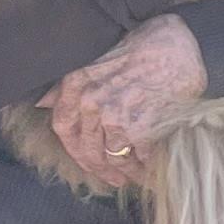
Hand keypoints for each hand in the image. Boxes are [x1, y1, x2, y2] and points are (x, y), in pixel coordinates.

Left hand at [43, 17, 208, 184]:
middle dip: (101, 168)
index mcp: (77, 84)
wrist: (178, 45)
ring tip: (134, 175)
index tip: (86, 159)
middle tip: (114, 178)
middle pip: (89, 149)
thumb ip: (71, 85)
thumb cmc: (143, 48)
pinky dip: (145, 168)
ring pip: (114, 158)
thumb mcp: (97, 59)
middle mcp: (91, 103)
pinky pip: (139, 159)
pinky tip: (151, 169)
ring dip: (124, 172)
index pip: (64, 128)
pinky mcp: (141, 129)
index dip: (74, 149)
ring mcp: (115, 118)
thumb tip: (44, 102)